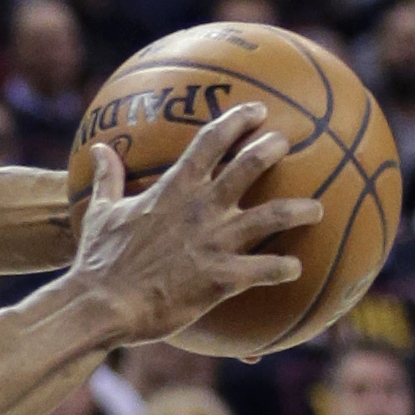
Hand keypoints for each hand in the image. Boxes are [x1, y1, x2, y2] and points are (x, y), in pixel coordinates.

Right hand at [67, 104, 324, 349]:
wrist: (102, 304)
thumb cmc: (99, 260)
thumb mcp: (101, 213)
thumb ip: (107, 178)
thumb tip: (98, 149)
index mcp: (174, 188)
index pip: (211, 141)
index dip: (238, 121)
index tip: (257, 111)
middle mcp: (201, 208)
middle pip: (250, 166)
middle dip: (273, 149)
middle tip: (286, 144)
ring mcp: (215, 241)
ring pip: (273, 216)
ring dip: (300, 210)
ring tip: (317, 209)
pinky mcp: (222, 277)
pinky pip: (266, 269)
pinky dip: (284, 268)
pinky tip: (296, 269)